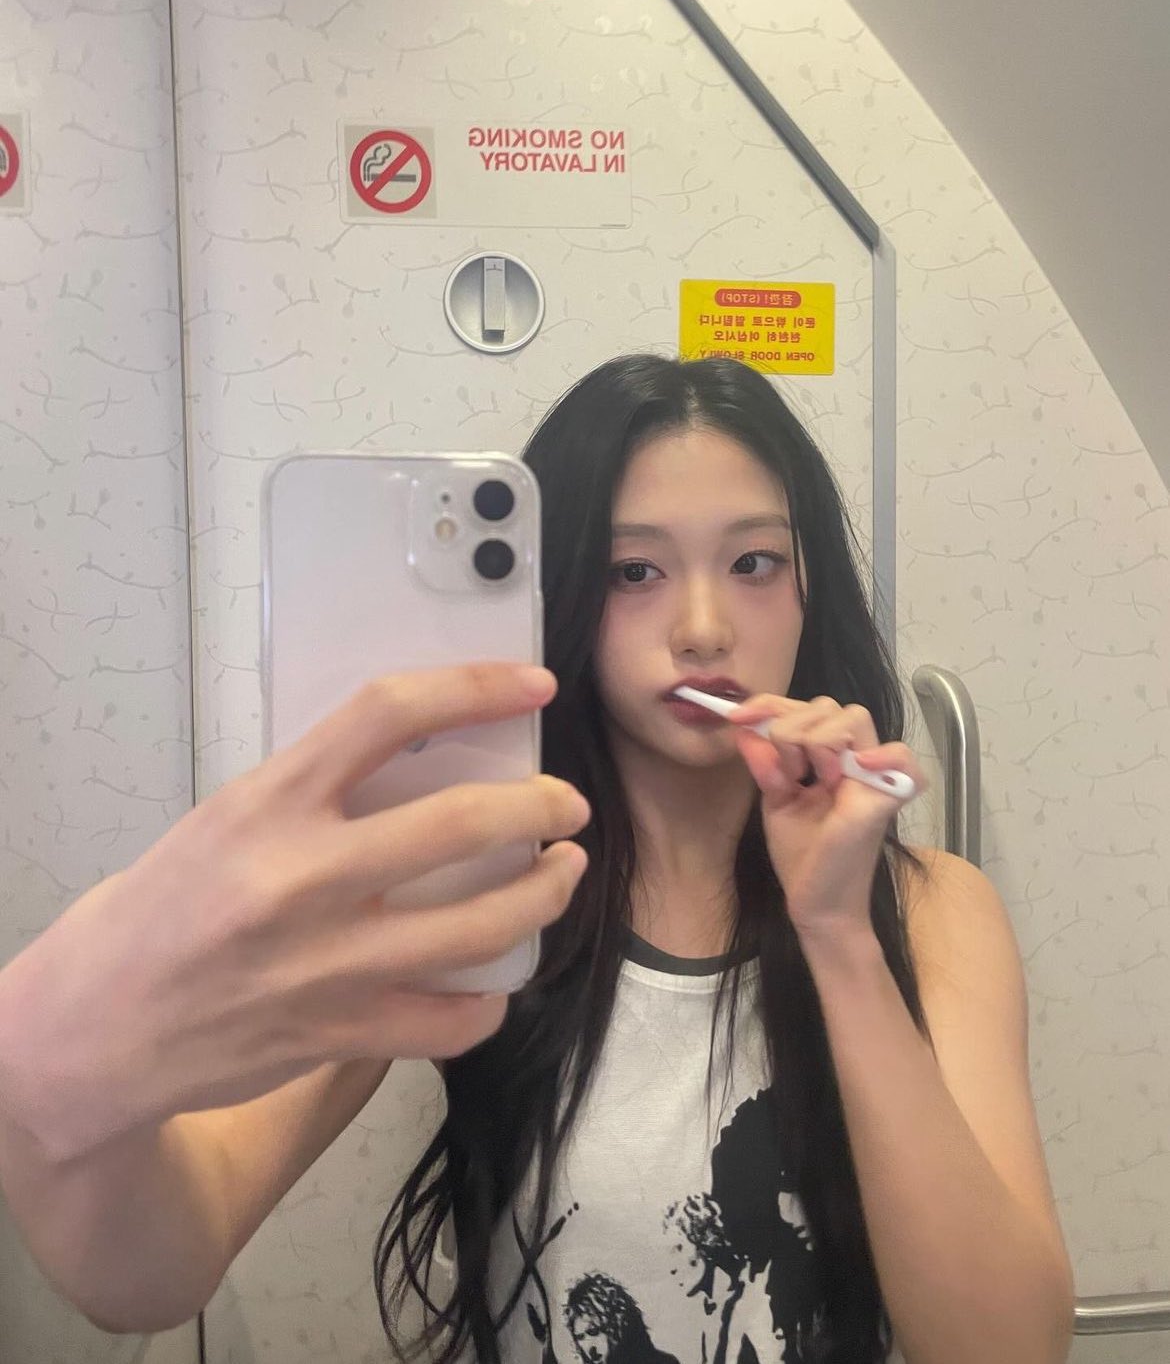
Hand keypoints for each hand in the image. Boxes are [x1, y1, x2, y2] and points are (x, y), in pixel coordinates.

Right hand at [0, 664, 588, 1160]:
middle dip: (542, 805)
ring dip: (547, 893)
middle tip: (569, 804)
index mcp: (270, 803)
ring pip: (481, 926)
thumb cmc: (159, 910)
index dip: (476, 686)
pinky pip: (454, 1020)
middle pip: (462, 823)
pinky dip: (490, 999)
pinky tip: (495, 980)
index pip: (389, 713)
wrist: (90, 1030)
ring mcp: (327, 964)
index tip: (533, 683)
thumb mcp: (226, 820)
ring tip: (565, 872)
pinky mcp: (341, 1035)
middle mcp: (302, 876)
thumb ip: (316, 794)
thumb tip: (425, 766)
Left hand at [727, 695, 923, 935]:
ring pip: (851, 718)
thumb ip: (766, 763)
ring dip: (816, 742)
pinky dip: (885, 755)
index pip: (807, 709)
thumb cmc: (802, 855)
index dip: (770, 706)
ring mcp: (875, 777)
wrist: (815, 903)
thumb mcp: (776, 799)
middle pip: (829, 706)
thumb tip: (744, 727)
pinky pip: (901, 757)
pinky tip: (857, 766)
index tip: (735, 718)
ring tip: (810, 781)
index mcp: (831, 758)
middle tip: (786, 772)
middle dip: (790, 728)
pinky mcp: (885, 799)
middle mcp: (857, 761)